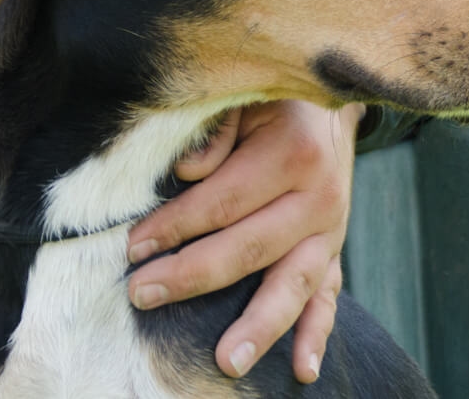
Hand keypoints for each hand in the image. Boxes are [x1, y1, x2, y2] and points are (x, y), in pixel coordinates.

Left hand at [126, 100, 363, 382]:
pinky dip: (317, 334)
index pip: (224, 200)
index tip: (133, 247)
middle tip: (142, 295)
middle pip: (252, 247)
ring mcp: (333, 230)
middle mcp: (320, 197)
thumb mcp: (243, 98)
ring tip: (226, 363)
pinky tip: (301, 370)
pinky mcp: (335, 251)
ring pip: (295, 284)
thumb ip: (216, 130)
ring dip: (260, 326)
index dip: (175, 224)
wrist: (328, 110)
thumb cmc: (272, 103)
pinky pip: (329, 297)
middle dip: (193, 275)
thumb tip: (187, 172)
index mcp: (295, 152)